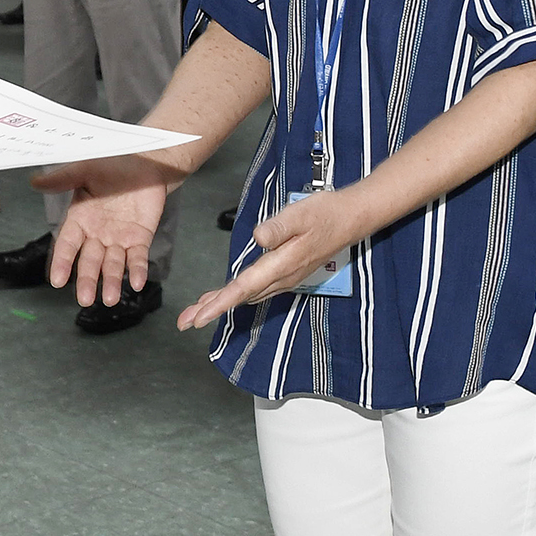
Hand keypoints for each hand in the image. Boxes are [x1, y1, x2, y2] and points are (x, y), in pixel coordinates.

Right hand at [32, 155, 176, 305]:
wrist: (145, 163)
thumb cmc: (113, 165)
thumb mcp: (85, 170)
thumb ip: (63, 179)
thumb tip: (35, 181)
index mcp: (80, 219)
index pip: (68, 244)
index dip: (62, 262)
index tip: (56, 280)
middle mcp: (97, 234)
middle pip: (90, 261)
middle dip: (86, 280)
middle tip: (84, 299)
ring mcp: (119, 238)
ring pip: (113, 265)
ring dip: (110, 282)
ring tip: (109, 299)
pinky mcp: (140, 239)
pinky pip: (138, 258)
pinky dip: (137, 270)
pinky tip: (136, 283)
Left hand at [179, 188, 365, 330]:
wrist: (351, 218)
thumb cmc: (324, 213)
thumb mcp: (300, 213)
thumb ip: (279, 227)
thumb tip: (258, 238)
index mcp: (281, 264)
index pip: (244, 287)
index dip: (219, 303)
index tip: (199, 316)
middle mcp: (282, 277)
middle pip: (240, 297)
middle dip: (211, 310)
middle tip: (184, 322)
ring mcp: (285, 277)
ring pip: (247, 295)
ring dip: (222, 303)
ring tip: (196, 311)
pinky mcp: (287, 273)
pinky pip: (256, 289)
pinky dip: (236, 295)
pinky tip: (225, 295)